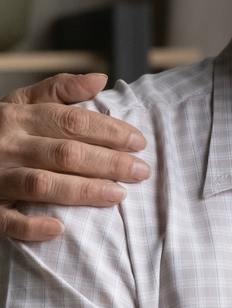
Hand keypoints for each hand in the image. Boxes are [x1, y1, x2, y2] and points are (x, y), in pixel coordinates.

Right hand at [0, 73, 149, 240]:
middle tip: (141, 171)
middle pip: (65, 154)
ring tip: (118, 195)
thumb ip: (60, 88)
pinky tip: (60, 228)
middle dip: (108, 163)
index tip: (139, 142)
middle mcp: (8, 145)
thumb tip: (100, 79)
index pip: (73, 122)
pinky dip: (31, 226)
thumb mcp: (23, 100)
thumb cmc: (0, 127)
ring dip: (83, 191)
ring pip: (42, 184)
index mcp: (20, 116)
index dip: (109, 132)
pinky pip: (6, 220)